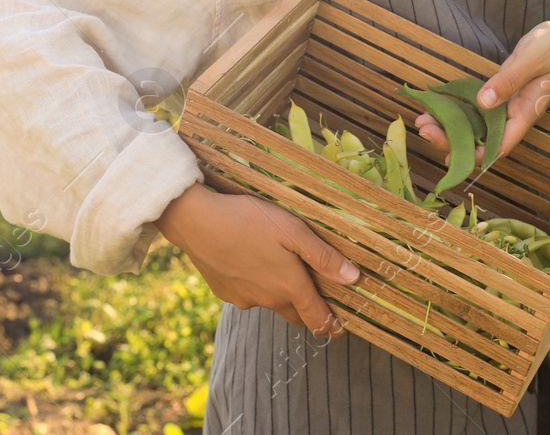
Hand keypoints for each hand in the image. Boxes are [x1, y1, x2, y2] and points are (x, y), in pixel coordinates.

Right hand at [155, 183, 358, 337]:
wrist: (196, 221)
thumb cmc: (248, 220)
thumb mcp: (293, 230)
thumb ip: (323, 256)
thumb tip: (353, 279)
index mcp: (289, 287)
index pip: (318, 319)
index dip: (333, 326)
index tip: (341, 329)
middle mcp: (267, 300)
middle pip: (295, 315)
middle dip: (307, 310)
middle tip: (315, 296)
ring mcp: (243, 299)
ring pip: (270, 302)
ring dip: (278, 293)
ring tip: (278, 266)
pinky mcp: (223, 292)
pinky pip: (247, 293)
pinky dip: (254, 284)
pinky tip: (248, 259)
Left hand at [413, 10, 549, 163]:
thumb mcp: (530, 60)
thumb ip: (508, 81)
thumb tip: (483, 103)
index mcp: (526, 112)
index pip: (500, 144)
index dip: (476, 155)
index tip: (451, 155)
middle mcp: (514, 114)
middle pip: (482, 138)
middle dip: (453, 138)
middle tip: (424, 128)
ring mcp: (506, 104)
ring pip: (476, 123)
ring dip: (450, 124)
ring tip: (422, 119)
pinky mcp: (499, 93)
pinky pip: (476, 107)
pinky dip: (457, 108)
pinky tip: (437, 106)